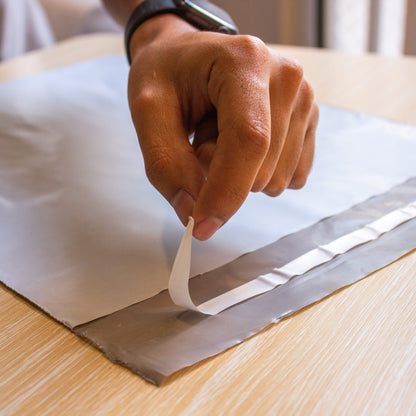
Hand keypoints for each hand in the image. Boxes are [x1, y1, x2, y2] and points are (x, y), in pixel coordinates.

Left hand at [127, 14, 318, 239]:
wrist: (188, 55)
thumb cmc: (168, 75)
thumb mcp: (149, 112)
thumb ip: (166, 166)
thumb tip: (193, 216)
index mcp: (245, 62)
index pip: (248, 141)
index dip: (226, 191)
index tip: (201, 225)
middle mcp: (286, 77)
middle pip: (262, 168)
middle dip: (221, 173)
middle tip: (200, 139)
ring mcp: (304, 100)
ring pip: (276, 179)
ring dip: (239, 172)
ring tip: (220, 133)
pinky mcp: (308, 122)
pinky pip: (290, 176)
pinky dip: (259, 172)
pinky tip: (242, 141)